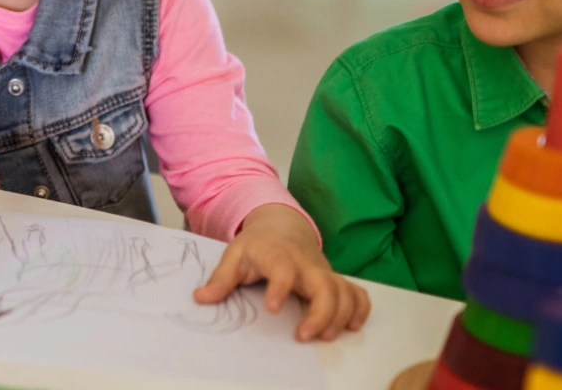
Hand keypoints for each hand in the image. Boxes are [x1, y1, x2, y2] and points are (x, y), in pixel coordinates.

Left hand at [194, 204, 369, 341]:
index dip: (280, 288)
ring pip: (344, 291)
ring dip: (340, 315)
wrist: (282, 226)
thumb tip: (201, 297)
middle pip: (324, 285)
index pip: (283, 269)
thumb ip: (221, 278)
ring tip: (324, 336)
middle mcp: (306, 264)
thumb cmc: (258, 244)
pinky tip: (351, 326)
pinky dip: (360, 308)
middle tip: (304, 335)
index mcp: (278, 256)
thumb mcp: (235, 255)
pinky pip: (357, 292)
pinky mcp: (334, 279)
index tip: (272, 307)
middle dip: (320, 312)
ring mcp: (323, 272)